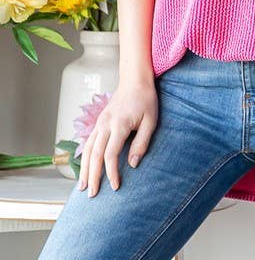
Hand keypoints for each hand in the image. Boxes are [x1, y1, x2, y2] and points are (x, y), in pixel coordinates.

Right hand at [77, 79, 157, 197]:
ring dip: (84, 169)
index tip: (116, 187)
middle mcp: (105, 124)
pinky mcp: (99, 122)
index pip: (110, 155)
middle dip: (92, 176)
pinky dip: (85, 157)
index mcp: (118, 124)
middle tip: (91, 195)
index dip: (111, 173)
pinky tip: (84, 168)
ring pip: (87, 149)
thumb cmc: (145, 99)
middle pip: (94, 155)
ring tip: (82, 187)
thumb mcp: (150, 121)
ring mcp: (99, 122)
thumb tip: (133, 165)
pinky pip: (88, 142)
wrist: (135, 80)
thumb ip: (141, 143)